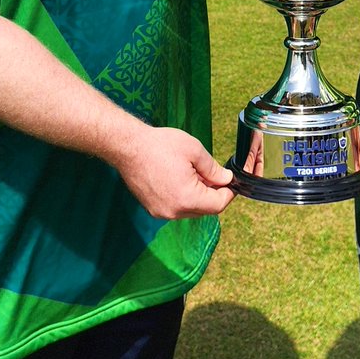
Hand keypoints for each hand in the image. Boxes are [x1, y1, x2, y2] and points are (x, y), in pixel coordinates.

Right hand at [113, 125, 236, 218]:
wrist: (128, 147)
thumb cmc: (160, 145)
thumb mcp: (194, 150)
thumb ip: (213, 169)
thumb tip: (226, 179)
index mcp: (187, 198)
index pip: (218, 205)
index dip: (228, 193)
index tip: (231, 181)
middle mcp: (174, 212)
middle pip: (204, 210)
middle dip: (213, 194)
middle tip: (213, 173)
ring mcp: (161, 213)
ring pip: (190, 210)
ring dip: (197, 196)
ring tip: (193, 173)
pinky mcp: (152, 209)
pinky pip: (176, 208)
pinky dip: (183, 198)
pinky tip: (179, 178)